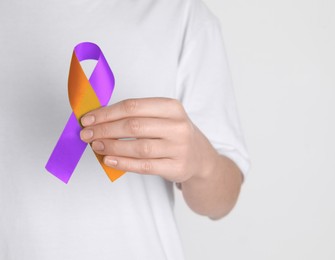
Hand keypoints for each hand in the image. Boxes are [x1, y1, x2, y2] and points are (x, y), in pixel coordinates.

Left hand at [79, 98, 218, 182]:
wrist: (200, 158)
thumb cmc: (174, 134)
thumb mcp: (163, 117)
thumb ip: (136, 116)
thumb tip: (99, 118)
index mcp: (172, 107)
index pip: (133, 106)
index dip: (107, 113)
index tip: (88, 119)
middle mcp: (178, 126)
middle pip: (134, 126)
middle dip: (105, 129)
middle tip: (87, 134)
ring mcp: (179, 148)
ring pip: (139, 147)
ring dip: (112, 146)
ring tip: (96, 145)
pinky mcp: (177, 167)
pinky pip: (145, 166)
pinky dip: (124, 163)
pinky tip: (110, 160)